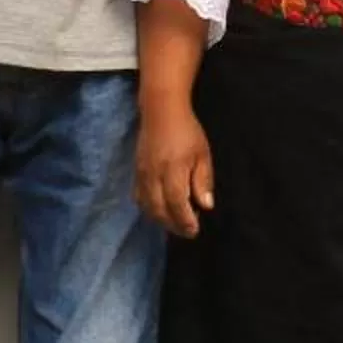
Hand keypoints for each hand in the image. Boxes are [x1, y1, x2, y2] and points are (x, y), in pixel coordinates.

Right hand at [135, 101, 214, 237]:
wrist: (161, 111)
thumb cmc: (187, 131)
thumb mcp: (202, 154)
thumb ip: (203, 181)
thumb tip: (206, 205)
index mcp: (173, 169)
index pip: (177, 203)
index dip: (185, 220)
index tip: (195, 230)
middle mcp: (154, 175)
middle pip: (159, 210)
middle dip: (173, 225)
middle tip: (187, 232)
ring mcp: (142, 174)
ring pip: (147, 206)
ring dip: (161, 220)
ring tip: (175, 223)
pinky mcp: (136, 172)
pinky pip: (138, 197)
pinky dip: (149, 209)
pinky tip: (160, 210)